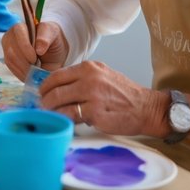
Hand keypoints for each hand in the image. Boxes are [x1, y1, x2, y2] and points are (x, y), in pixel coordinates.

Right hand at [2, 19, 68, 78]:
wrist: (52, 52)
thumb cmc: (53, 40)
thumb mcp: (54, 35)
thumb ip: (46, 39)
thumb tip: (38, 49)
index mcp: (23, 25)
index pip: (18, 32)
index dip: (25, 47)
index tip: (35, 58)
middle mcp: (11, 34)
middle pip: (12, 50)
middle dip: (25, 63)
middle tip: (37, 68)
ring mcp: (8, 47)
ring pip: (10, 60)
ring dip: (24, 69)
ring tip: (35, 71)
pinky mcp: (8, 58)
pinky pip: (11, 68)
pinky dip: (22, 73)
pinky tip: (30, 73)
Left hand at [39, 60, 155, 134]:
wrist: (146, 108)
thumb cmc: (124, 94)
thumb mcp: (102, 76)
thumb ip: (82, 79)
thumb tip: (58, 88)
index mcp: (90, 68)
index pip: (57, 75)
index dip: (46, 86)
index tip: (42, 93)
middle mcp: (89, 79)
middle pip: (55, 89)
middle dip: (45, 100)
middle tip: (43, 107)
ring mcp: (92, 96)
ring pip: (59, 102)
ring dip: (51, 111)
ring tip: (50, 116)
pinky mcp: (95, 113)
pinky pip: (70, 116)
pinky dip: (63, 119)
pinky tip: (64, 122)